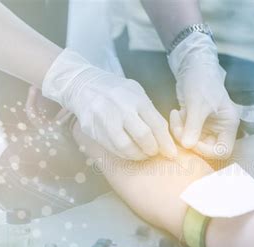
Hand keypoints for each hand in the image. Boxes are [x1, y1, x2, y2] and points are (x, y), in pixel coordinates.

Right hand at [42, 49, 176, 160]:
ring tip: (142, 154)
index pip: (157, 125)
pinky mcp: (92, 129)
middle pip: (143, 137)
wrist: (83, 84)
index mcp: (136, 98)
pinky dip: (124, 154)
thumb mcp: (136, 93)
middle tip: (155, 153)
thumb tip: (165, 137)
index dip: (166, 143)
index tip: (171, 153)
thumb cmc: (116, 91)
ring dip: (138, 155)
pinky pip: (112, 148)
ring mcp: (104, 119)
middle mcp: (121, 108)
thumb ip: (150, 112)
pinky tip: (129, 152)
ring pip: (126, 147)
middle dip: (153, 150)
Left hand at [168, 32, 239, 158]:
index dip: (206, 150)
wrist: (192, 66)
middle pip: (206, 148)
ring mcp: (207, 127)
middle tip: (178, 129)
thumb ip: (193, 126)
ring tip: (177, 116)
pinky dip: (178, 128)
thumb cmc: (201, 81)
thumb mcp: (197, 104)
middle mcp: (220, 129)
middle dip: (190, 141)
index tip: (191, 141)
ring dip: (181, 134)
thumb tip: (187, 146)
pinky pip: (185, 134)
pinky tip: (177, 114)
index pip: (223, 150)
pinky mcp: (194, 124)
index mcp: (229, 124)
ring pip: (193, 142)